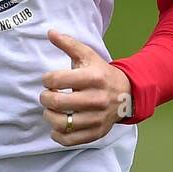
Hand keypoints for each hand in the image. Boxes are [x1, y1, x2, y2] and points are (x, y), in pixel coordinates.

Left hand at [39, 29, 132, 145]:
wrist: (127, 94)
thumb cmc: (101, 73)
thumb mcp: (88, 56)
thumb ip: (68, 44)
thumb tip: (50, 31)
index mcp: (93, 77)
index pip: (56, 80)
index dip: (46, 79)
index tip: (49, 80)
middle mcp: (96, 99)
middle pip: (57, 103)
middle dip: (45, 98)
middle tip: (47, 96)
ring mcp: (97, 118)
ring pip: (61, 123)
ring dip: (49, 116)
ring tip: (52, 110)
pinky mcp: (96, 132)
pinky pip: (70, 140)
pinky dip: (58, 135)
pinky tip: (57, 126)